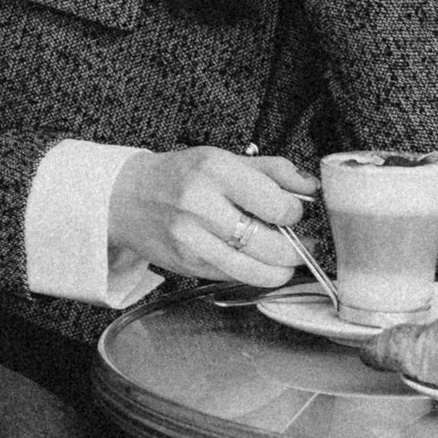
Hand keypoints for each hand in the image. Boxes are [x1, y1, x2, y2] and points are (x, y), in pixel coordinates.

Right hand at [110, 147, 316, 290]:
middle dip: (297, 247)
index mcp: (215, 171)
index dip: (296, 213)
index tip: (292, 211)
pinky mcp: (189, 266)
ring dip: (282, 268)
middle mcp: (202, 206)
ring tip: (284, 256)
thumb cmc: (179, 176)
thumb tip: (311, 188)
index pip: (278, 206)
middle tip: (300, 240)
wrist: (126, 198)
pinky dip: (256, 274)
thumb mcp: (225, 159)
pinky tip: (255, 260)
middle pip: (274, 245)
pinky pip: (238, 278)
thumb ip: (273, 171)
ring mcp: (193, 241)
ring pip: (260, 271)